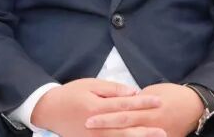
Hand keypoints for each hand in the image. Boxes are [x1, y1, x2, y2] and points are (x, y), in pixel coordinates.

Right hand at [31, 78, 164, 136]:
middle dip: (145, 128)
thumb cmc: (71, 94)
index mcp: (97, 107)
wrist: (49, 110)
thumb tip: (132, 92)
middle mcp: (96, 126)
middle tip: (163, 128)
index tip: (158, 101)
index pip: (125, 105)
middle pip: (126, 127)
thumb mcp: (90, 84)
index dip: (143, 103)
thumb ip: (112, 89)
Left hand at [85, 83, 203, 136]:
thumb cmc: (172, 94)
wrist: (194, 107)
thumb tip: (122, 101)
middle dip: (105, 127)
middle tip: (87, 126)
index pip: (123, 111)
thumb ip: (137, 99)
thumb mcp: (154, 91)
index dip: (106, 115)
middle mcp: (151, 122)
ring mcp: (157, 134)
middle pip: (124, 126)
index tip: (89, 116)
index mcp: (148, 107)